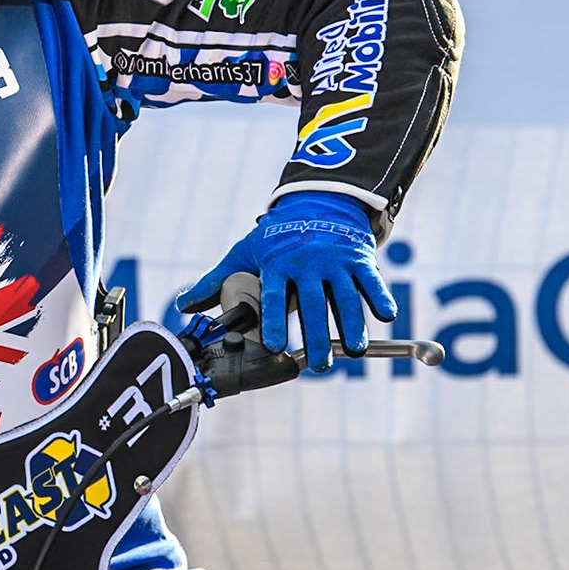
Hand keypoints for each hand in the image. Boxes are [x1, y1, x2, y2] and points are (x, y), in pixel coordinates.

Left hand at [175, 192, 395, 371]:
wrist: (318, 203)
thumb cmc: (276, 237)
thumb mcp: (245, 253)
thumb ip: (215, 281)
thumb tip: (182, 306)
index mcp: (277, 264)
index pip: (273, 296)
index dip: (274, 321)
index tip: (275, 345)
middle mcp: (307, 263)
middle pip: (312, 303)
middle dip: (316, 336)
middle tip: (319, 366)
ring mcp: (336, 261)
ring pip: (345, 296)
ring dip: (351, 324)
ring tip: (353, 351)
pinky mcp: (360, 259)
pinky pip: (371, 279)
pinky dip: (380, 296)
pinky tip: (386, 315)